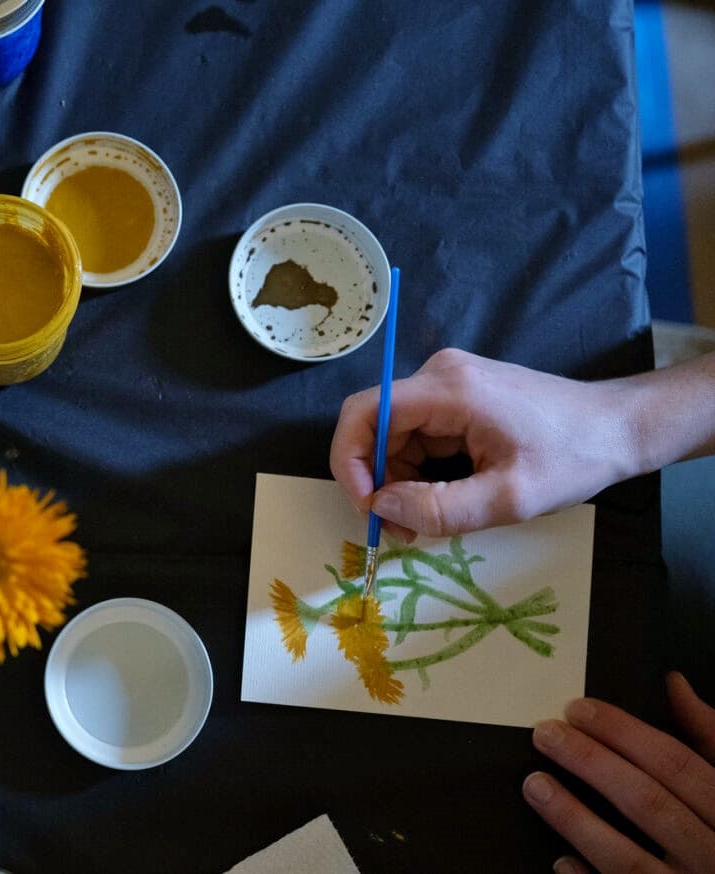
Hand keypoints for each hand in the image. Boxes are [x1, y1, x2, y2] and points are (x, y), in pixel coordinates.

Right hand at [329, 348, 634, 540]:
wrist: (620, 427)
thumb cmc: (573, 457)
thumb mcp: (508, 498)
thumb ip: (439, 508)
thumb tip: (382, 507)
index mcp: (448, 388)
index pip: (364, 411)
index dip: (350, 461)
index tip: (368, 507)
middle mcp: (439, 374)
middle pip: (376, 426)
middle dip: (378, 480)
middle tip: (401, 528)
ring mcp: (449, 383)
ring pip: (395, 436)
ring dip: (400, 480)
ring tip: (427, 519)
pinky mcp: (459, 397)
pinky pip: (419, 435)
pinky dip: (420, 471)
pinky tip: (445, 496)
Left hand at [523, 672, 714, 872]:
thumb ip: (709, 738)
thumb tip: (675, 684)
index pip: (678, 764)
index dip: (626, 733)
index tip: (577, 709)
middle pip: (649, 804)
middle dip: (592, 764)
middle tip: (545, 734)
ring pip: (628, 859)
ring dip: (576, 820)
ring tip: (534, 784)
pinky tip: (560, 859)